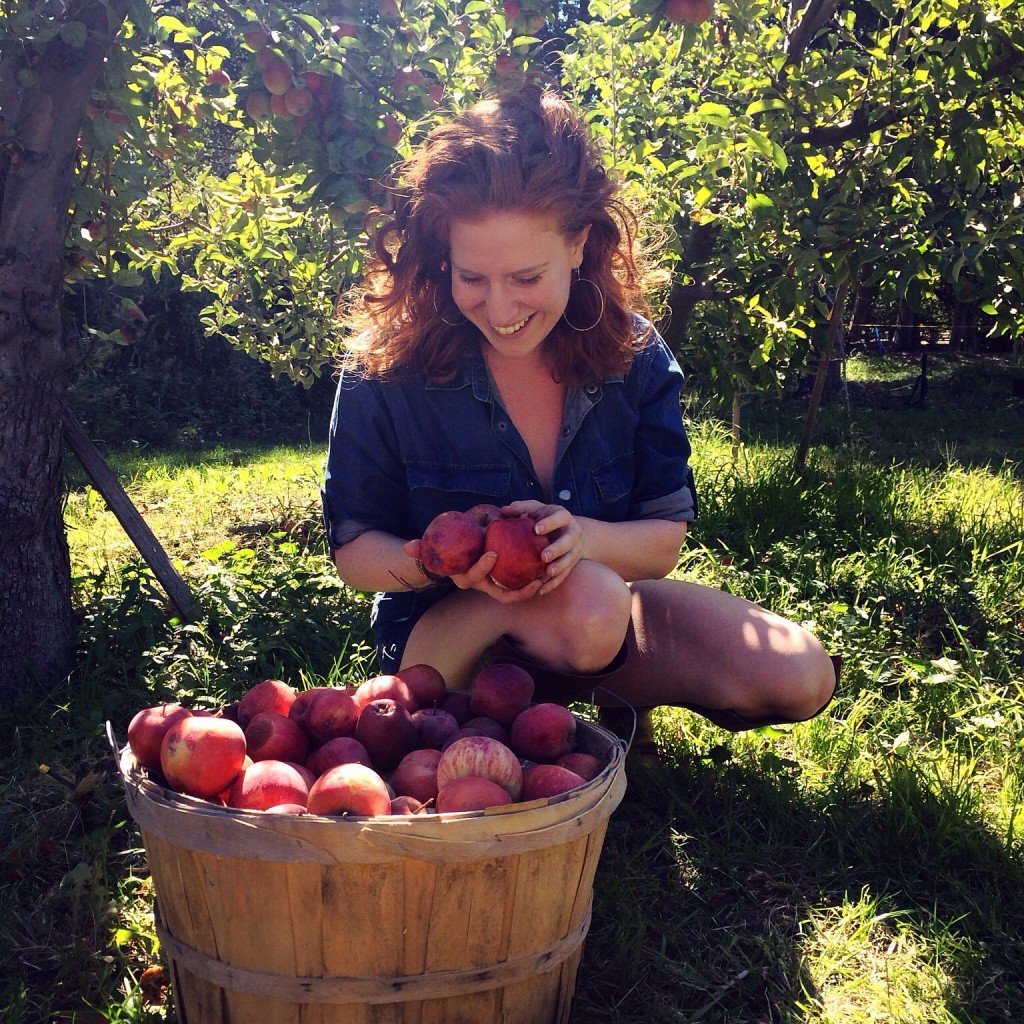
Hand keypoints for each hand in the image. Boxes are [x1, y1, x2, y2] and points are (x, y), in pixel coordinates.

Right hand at [401, 538, 542, 602]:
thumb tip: (408, 547)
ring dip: (526, 591)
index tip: (493, 552)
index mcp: (464, 577)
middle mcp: (479, 586)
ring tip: (541, 580)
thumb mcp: (434, 546)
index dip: (482, 567)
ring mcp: (492, 587)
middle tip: (532, 577)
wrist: (456, 556)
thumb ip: (422, 547)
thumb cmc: (446, 548)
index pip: (473, 576)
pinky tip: (543, 573)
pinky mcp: (504, 584)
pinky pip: (518, 588)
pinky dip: (529, 584)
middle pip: (498, 592)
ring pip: (511, 595)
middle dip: (515, 589)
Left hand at [501, 500, 585, 596]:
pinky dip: (553, 583)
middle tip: (543, 556)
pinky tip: (541, 590)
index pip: (560, 518)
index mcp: (564, 517)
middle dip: (557, 549)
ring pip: (569, 560)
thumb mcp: (536, 509)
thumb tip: (504, 510)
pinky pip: (564, 576)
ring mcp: (574, 550)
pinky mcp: (571, 564)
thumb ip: (521, 508)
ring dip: (559, 567)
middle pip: (568, 542)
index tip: (536, 529)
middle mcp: (573, 533)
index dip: (550, 523)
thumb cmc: (547, 518)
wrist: (571, 531)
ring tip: (547, 573)